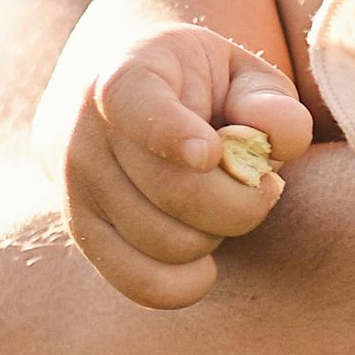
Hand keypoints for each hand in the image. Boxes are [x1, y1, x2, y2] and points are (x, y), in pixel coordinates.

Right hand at [43, 24, 314, 310]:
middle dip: (244, 201)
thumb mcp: (239, 72)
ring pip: (169, 244)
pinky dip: (187, 283)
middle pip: (179, 194)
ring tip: (222, 204)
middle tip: (263, 185)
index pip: (136, 107)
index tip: (209, 152)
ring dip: (218, 235)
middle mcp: (85, 133)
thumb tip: (278, 144)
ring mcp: (75, 188)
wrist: (112, 93)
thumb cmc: (195, 85)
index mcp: (123, 77)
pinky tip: (206, 260)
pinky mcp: (82, 234)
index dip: (173, 134)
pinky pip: (141, 283)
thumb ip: (269, 101)